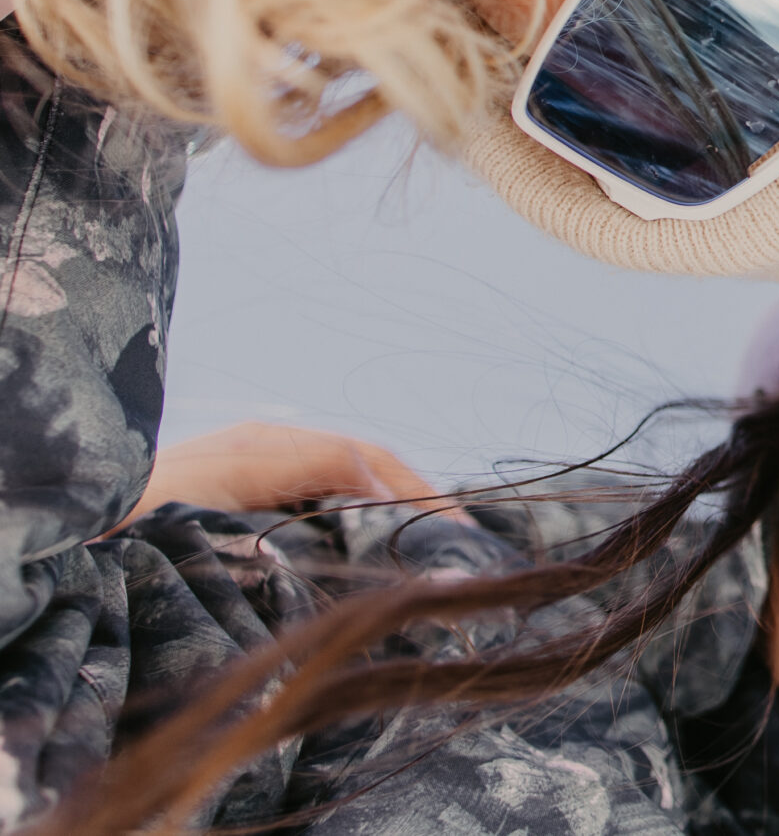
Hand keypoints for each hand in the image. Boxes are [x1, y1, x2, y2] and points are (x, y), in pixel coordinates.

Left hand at [115, 422, 443, 529]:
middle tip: (461, 546)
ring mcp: (263, 493)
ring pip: (348, 502)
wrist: (86, 525)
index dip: (417, 489)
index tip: (457, 526)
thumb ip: (309, 468)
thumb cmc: (146, 503)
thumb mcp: (233, 475)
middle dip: (417, 504)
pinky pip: (320, 526)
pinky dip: (356, 541)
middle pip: (366, 476)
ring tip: (430, 558)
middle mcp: (275, 462)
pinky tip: (371, 566)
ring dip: (392, 524)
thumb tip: (382, 483)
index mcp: (276, 444)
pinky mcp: (249, 528)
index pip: (368, 458)